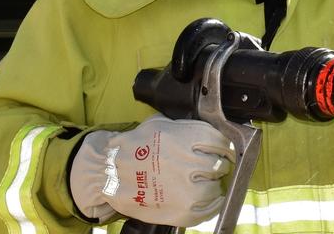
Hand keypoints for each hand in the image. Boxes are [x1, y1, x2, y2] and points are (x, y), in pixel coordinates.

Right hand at [69, 115, 234, 225]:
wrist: (109, 173)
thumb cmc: (136, 147)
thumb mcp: (162, 123)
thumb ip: (187, 125)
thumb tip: (210, 123)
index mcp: (186, 138)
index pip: (221, 142)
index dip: (224, 147)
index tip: (224, 150)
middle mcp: (188, 162)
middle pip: (220, 165)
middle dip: (216, 165)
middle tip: (209, 166)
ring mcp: (185, 189)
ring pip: (215, 187)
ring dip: (212, 184)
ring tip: (202, 182)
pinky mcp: (181, 210)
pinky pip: (209, 209)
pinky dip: (212, 204)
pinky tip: (207, 198)